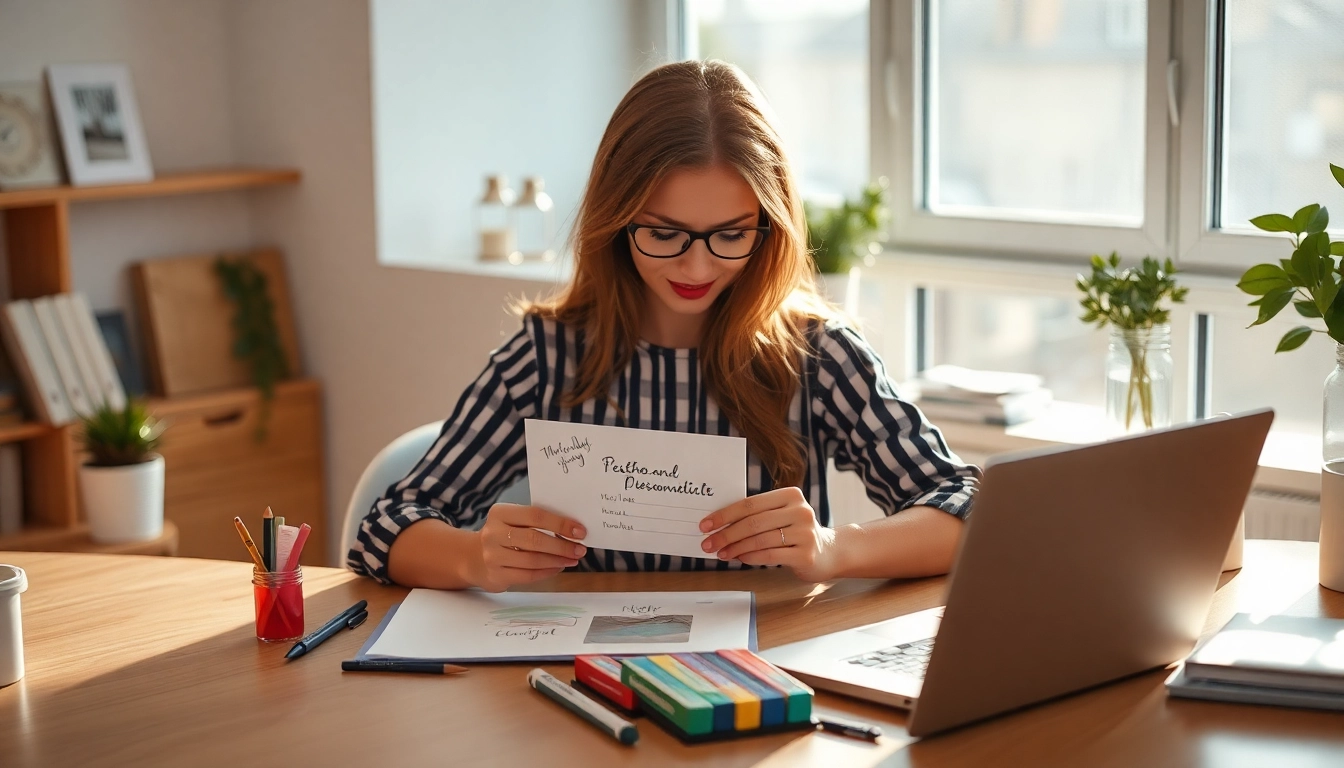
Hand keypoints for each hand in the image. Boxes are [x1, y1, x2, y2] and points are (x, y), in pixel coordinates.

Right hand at [468, 503, 587, 591]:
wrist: (473, 557)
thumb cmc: (503, 535)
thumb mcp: (513, 521)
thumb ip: (536, 522)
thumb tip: (572, 530)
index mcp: (500, 513)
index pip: (535, 515)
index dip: (560, 524)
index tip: (580, 531)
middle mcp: (493, 533)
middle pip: (534, 539)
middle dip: (562, 546)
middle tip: (580, 549)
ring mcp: (492, 556)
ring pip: (533, 560)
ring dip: (558, 561)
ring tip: (572, 559)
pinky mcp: (496, 575)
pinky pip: (528, 575)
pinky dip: (547, 572)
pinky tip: (558, 567)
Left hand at [698, 487, 840, 581]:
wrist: (829, 552)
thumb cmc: (796, 532)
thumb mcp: (780, 516)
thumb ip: (756, 516)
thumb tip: (718, 525)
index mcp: (790, 495)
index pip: (750, 504)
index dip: (725, 514)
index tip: (706, 524)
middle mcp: (800, 511)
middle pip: (754, 522)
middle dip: (726, 534)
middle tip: (708, 543)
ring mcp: (805, 532)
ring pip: (760, 539)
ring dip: (735, 547)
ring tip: (721, 553)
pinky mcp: (806, 554)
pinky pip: (770, 555)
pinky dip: (751, 557)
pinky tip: (739, 558)